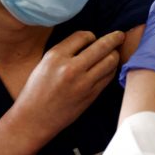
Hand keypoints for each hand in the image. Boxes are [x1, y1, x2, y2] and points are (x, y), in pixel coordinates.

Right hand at [11, 29, 125, 144]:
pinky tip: (109, 68)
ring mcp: (83, 83)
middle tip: (120, 36)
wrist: (34, 119)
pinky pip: (108, 77)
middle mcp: (70, 68)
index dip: (91, 36)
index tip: (93, 38)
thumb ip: (65, 52)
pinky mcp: (91, 95)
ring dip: (115, 55)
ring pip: (110, 61)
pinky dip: (111, 70)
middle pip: (102, 46)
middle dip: (114, 39)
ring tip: (114, 53)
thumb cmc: (37, 90)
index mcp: (56, 56)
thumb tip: (88, 41)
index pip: (83, 36)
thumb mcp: (45, 63)